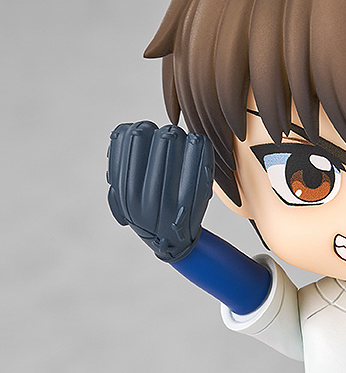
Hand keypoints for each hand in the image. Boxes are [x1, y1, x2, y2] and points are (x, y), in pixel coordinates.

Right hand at [107, 122, 213, 261]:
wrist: (171, 243)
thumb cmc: (147, 212)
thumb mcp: (123, 197)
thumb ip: (119, 169)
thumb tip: (122, 133)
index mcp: (125, 191)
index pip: (128, 139)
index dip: (140, 130)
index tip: (148, 134)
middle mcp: (143, 195)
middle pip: (154, 138)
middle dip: (163, 133)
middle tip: (169, 137)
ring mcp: (168, 197)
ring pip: (174, 142)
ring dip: (180, 136)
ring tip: (182, 141)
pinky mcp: (193, 199)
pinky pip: (198, 159)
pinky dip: (199, 146)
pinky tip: (198, 142)